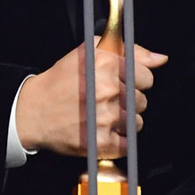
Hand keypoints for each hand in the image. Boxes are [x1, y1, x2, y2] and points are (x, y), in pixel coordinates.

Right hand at [16, 42, 167, 157]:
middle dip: (128, 101)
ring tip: (103, 115)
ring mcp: (105, 117)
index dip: (135, 80)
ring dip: (124, 121)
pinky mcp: (101, 141)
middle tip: (106, 100)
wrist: (33, 111)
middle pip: (142, 100)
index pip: (147, 76)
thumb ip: (130, 50)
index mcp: (106, 63)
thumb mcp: (90, 51)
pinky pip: (128, 144)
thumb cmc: (62, 80)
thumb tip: (161, 59)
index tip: (121, 83)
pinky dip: (118, 140)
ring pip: (137, 122)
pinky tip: (102, 130)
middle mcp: (107, 89)